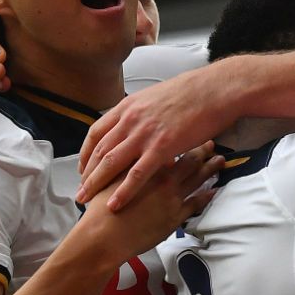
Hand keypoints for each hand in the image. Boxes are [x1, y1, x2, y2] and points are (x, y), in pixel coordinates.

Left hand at [76, 62, 242, 210]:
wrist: (215, 90)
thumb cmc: (192, 93)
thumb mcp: (156, 97)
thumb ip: (141, 113)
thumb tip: (136, 124)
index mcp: (128, 106)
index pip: (96, 132)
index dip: (86, 153)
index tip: (83, 168)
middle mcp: (130, 120)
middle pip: (99, 150)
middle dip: (86, 173)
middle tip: (79, 191)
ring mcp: (145, 134)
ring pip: (111, 163)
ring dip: (96, 183)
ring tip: (85, 200)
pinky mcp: (162, 147)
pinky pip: (137, 174)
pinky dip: (123, 191)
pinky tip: (114, 204)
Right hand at [76, 144, 222, 262]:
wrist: (104, 236)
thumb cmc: (102, 205)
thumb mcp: (113, 175)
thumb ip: (128, 160)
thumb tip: (138, 148)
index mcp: (149, 165)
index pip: (173, 145)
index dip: (185, 137)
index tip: (193, 129)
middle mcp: (164, 178)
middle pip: (190, 160)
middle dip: (202, 150)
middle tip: (212, 141)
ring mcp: (172, 198)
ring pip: (197, 179)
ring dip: (210, 168)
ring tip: (220, 160)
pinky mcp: (175, 217)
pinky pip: (196, 204)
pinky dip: (206, 196)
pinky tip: (214, 191)